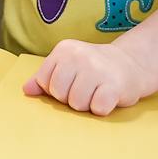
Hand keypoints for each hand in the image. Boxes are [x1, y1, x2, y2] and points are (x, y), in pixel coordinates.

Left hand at [22, 40, 150, 116]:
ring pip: (77, 104)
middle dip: (71, 99)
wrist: (131, 63)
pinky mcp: (114, 85)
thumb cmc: (94, 69)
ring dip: (87, 105)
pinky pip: (97, 108)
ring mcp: (97, 69)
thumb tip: (26, 90)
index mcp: (64, 50)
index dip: (57, 90)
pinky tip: (108, 98)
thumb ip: (45, 77)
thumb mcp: (67, 66)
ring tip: (97, 92)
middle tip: (87, 89)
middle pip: (59, 94)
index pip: (45, 82)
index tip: (72, 83)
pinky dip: (102, 109)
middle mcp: (79, 56)